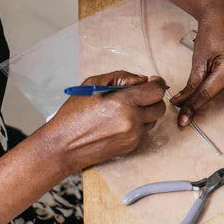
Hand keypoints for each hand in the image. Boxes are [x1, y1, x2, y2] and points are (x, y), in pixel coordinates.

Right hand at [43, 71, 166, 170]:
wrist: (63, 146)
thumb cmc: (73, 115)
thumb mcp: (93, 84)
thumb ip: (121, 77)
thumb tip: (141, 79)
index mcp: (123, 102)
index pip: (156, 91)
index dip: (157, 83)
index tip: (153, 81)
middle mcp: (132, 121)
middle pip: (160, 106)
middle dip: (153, 97)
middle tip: (141, 93)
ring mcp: (133, 136)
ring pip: (153, 120)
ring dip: (146, 111)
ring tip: (126, 108)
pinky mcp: (131, 146)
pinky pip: (143, 131)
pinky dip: (137, 124)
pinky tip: (120, 121)